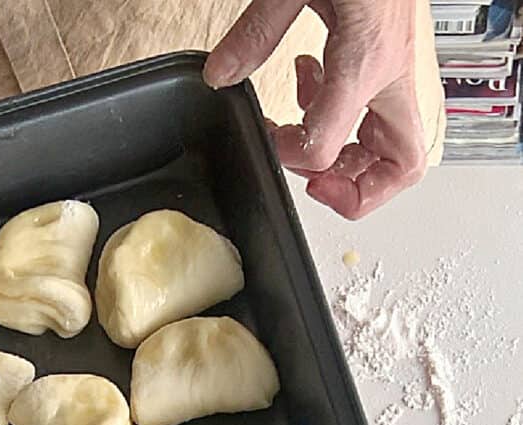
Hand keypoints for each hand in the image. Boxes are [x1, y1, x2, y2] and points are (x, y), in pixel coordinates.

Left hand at [204, 0, 425, 218]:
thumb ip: (255, 33)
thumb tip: (221, 74)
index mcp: (368, 61)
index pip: (326, 146)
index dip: (290, 158)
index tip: (271, 141)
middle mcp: (397, 73)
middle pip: (400, 167)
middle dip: (357, 188)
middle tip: (315, 181)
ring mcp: (406, 68)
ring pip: (403, 147)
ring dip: (357, 156)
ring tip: (311, 133)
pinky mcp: (402, 57)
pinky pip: (390, 111)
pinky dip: (355, 114)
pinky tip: (320, 81)